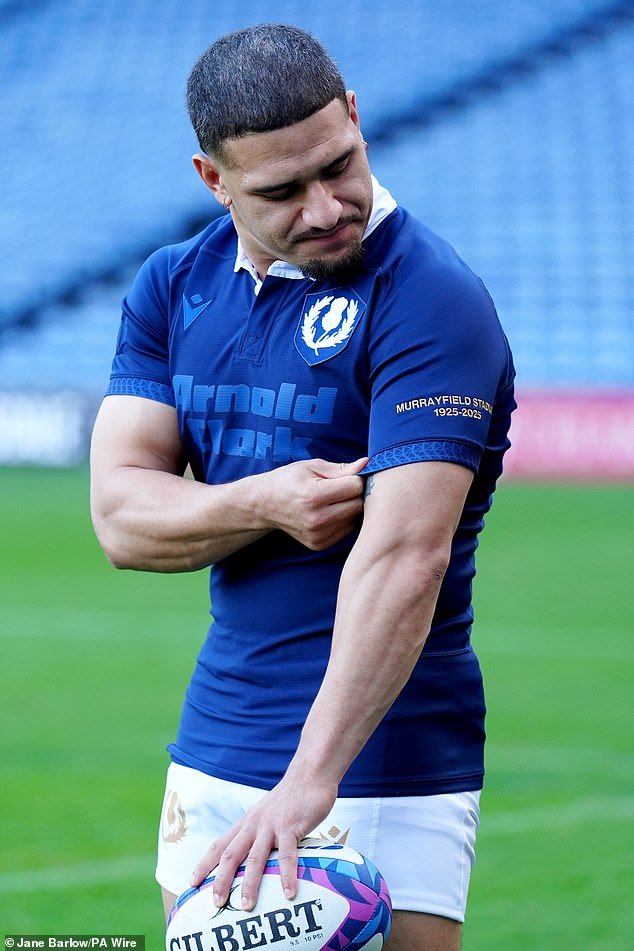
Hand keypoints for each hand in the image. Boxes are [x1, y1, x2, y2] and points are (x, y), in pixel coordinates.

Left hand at [190, 772, 336, 910]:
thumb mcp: (267, 816)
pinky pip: (288, 855)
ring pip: (256, 858)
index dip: (204, 865)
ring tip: (246, 906)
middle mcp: (254, 825)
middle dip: (221, 880)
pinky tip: (289, 893)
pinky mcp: (291, 827)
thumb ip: (259, 835)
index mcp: (246, 824)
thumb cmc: (289, 800)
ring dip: (250, 884)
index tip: (191, 884)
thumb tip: (256, 862)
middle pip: (231, 855)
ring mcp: (271, 826)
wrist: (309, 775)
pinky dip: (287, 875)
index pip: (219, 846)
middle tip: (215, 904)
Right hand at [256, 457, 367, 549]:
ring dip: (348, 508)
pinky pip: (346, 530)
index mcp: (314, 496)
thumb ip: (341, 468)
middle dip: (353, 494)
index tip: (346, 476)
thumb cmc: (289, 480)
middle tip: (340, 487)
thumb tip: (367, 464)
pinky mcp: (319, 544)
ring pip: (354, 518)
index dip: (354, 478)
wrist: (264, 504)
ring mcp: (318, 535)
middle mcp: (316, 519)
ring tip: (331, 500)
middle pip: (358, 504)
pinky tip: (327, 513)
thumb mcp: (311, 466)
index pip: (356, 487)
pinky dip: (342, 520)